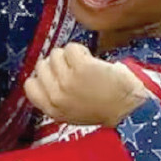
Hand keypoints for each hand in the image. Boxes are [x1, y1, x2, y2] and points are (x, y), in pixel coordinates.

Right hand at [23, 43, 150, 127]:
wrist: (130, 109)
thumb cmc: (104, 109)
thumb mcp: (70, 112)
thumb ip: (54, 98)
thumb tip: (42, 76)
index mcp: (52, 109)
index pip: (30, 85)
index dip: (42, 77)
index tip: (55, 75)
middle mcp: (56, 96)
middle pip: (42, 65)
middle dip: (57, 64)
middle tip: (75, 71)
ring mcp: (67, 81)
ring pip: (55, 54)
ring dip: (70, 56)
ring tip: (86, 66)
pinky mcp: (82, 68)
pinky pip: (71, 48)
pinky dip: (81, 50)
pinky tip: (91, 59)